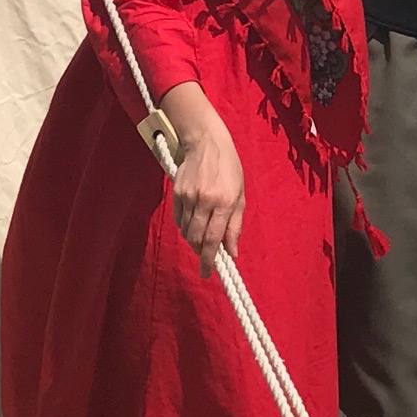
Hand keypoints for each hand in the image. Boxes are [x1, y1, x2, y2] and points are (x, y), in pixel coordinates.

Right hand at [159, 85, 244, 272]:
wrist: (206, 143)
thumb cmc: (229, 169)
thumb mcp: (240, 195)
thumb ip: (235, 226)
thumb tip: (232, 253)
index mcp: (225, 202)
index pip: (214, 239)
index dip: (210, 259)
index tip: (207, 273)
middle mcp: (205, 201)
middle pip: (197, 239)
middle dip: (201, 251)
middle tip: (207, 254)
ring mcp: (188, 197)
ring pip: (186, 231)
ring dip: (194, 239)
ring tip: (202, 233)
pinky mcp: (177, 193)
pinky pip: (179, 219)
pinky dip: (185, 225)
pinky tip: (193, 218)